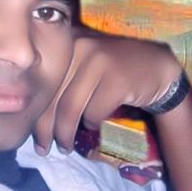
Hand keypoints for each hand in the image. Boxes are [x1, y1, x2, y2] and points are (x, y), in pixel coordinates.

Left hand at [32, 23, 181, 154]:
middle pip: (54, 97)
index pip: (43, 83)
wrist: (158, 67)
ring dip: (66, 133)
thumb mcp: (84, 65)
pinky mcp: (117, 79)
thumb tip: (34, 117)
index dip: (36, 113)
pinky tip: (93, 125)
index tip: (33, 135)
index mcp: (66, 42)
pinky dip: (92, 123)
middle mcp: (80, 46)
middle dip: (46, 129)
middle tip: (45, 148)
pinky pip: (94, 112)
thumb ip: (61, 80)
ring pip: (71, 108)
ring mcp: (99, 61)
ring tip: (65, 146)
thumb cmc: (114, 71)